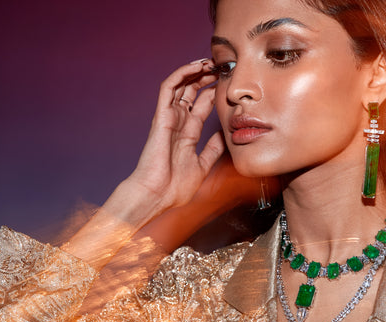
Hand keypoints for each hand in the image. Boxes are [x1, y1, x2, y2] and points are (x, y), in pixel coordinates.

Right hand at [121, 59, 224, 214]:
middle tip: (222, 68)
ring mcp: (169, 118)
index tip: (229, 85)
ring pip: (181, 86)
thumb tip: (227, 135)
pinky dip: (181, 75)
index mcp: (187, 134)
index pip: (202, 106)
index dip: (214, 93)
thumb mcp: (203, 165)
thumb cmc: (175, 188)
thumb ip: (213, 149)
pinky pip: (168, 88)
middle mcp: (178, 123)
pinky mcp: (161, 116)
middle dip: (207, 78)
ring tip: (210, 62)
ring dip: (195, 72)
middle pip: (192, 92)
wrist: (157, 196)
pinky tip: (195, 67)